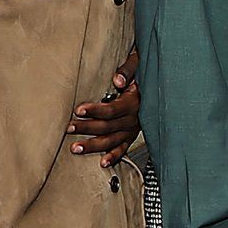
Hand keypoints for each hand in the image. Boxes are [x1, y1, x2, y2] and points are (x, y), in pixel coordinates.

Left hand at [68, 50, 141, 166]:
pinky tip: (103, 163)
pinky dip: (114, 156)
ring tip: (75, 148)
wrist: (159, 83)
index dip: (95, 111)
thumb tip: (117, 80)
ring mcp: (134, 129)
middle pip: (108, 127)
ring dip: (93, 146)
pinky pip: (123, 148)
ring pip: (112, 141)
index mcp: (135, 102)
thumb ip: (128, 70)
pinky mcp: (132, 135)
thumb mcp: (138, 64)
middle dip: (87, 128)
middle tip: (69, 128)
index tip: (78, 110)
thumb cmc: (144, 72)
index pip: (112, 110)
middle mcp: (135, 118)